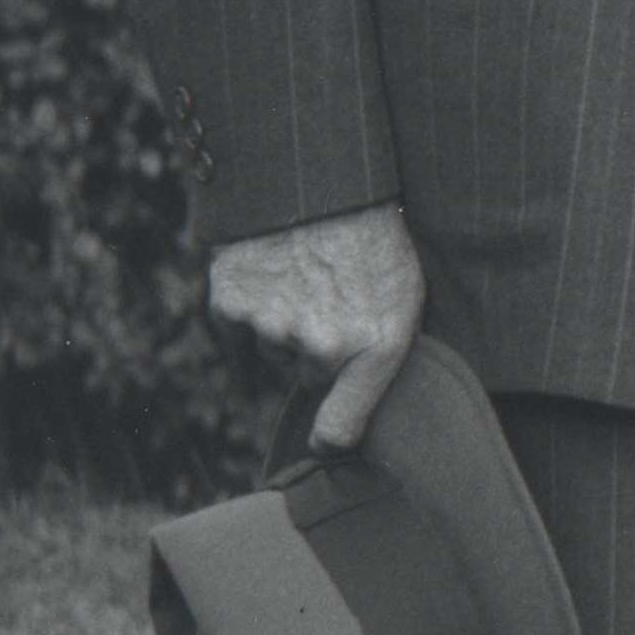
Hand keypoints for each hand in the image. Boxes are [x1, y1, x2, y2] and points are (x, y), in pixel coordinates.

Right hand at [210, 201, 427, 449]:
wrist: (327, 186)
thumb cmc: (375, 246)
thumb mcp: (405, 303)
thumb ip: (380, 364)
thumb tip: (344, 430)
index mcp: (373, 348)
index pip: (342, 427)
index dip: (333, 437)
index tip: (326, 447)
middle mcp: (319, 346)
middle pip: (306, 374)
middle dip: (316, 347)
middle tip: (335, 297)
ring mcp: (271, 323)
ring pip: (271, 347)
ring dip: (282, 321)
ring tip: (310, 275)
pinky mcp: (230, 301)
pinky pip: (235, 325)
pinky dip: (247, 304)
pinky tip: (274, 271)